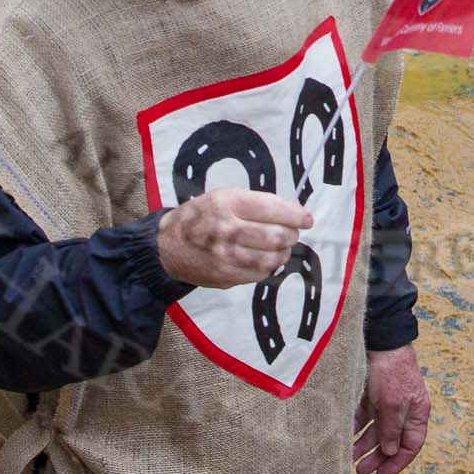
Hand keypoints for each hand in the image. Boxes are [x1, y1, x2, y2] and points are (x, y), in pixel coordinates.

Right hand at [154, 188, 310, 288]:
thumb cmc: (199, 217)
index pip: (272, 209)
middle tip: (293, 232)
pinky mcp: (226, 276)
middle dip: (292, 234)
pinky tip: (266, 260)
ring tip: (282, 246)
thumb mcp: (222, 196)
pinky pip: (260, 274)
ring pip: (272, 258)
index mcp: (227, 203)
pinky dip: (269, 267)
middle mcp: (227, 229)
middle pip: (276, 236)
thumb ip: (254, 204)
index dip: (296, 214)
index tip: (306, 218)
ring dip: (284, 252)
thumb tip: (291, 214)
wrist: (168, 246)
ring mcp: (226, 256)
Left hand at [353, 344, 429, 473]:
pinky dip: (356, 426)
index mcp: (417, 413)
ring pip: (376, 430)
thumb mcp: (393, 405)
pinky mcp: (372, 392)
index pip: (410, 446)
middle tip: (361, 470)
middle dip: (377, 456)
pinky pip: (364, 415)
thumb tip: (390, 451)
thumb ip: (392, 430)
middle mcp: (403, 409)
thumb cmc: (392, 370)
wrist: (381, 340)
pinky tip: (346, 435)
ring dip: (363, 444)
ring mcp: (388, 401)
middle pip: (391, 440)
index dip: (397, 462)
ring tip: (350, 457)